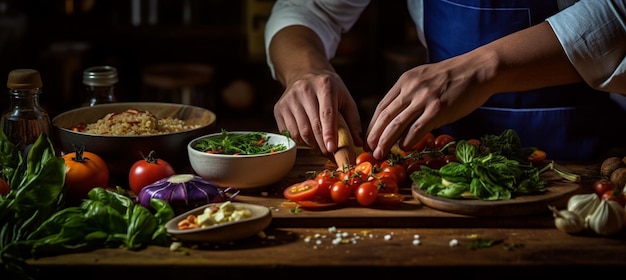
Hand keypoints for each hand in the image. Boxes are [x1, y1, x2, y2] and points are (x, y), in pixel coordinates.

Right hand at [273, 71, 362, 156]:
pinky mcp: (279, 108)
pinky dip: (300, 141)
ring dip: (312, 145)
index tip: (332, 148)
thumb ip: (353, 121)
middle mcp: (304, 90)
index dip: (329, 133)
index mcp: (324, 86)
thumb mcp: (345, 98)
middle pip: (313, 125)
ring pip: (300, 132)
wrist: (305, 74)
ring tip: (321, 148)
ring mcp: (289, 99)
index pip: (326, 113)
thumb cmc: (329, 89)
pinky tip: (309, 140)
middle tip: (330, 154)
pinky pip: (289, 133)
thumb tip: (359, 143)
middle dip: (322, 144)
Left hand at [365, 53, 494, 159]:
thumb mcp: (425, 77)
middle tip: (369, 151)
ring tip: (380, 154)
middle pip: (386, 116)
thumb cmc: (454, 77)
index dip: (373, 125)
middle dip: (375, 136)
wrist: (479, 69)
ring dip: (386, 142)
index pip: (382, 106)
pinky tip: (404, 149)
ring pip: (397, 124)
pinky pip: (417, 128)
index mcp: (405, 81)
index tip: (368, 139)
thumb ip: (410, 93)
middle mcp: (411, 88)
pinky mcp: (439, 108)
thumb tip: (398, 115)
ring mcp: (424, 98)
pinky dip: (408, 141)